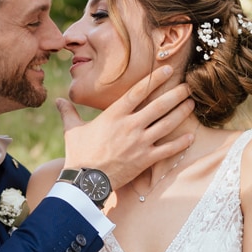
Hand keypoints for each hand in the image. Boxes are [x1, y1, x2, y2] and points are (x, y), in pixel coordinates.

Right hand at [57, 65, 194, 189]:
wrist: (85, 182)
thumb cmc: (79, 155)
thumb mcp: (72, 130)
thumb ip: (69, 112)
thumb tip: (59, 100)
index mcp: (114, 115)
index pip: (138, 92)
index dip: (155, 79)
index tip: (168, 70)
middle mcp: (130, 126)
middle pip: (159, 106)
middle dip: (176, 94)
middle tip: (188, 86)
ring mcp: (140, 143)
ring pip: (167, 124)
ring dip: (181, 113)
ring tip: (192, 104)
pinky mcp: (145, 160)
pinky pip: (167, 150)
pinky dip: (180, 143)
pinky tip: (191, 136)